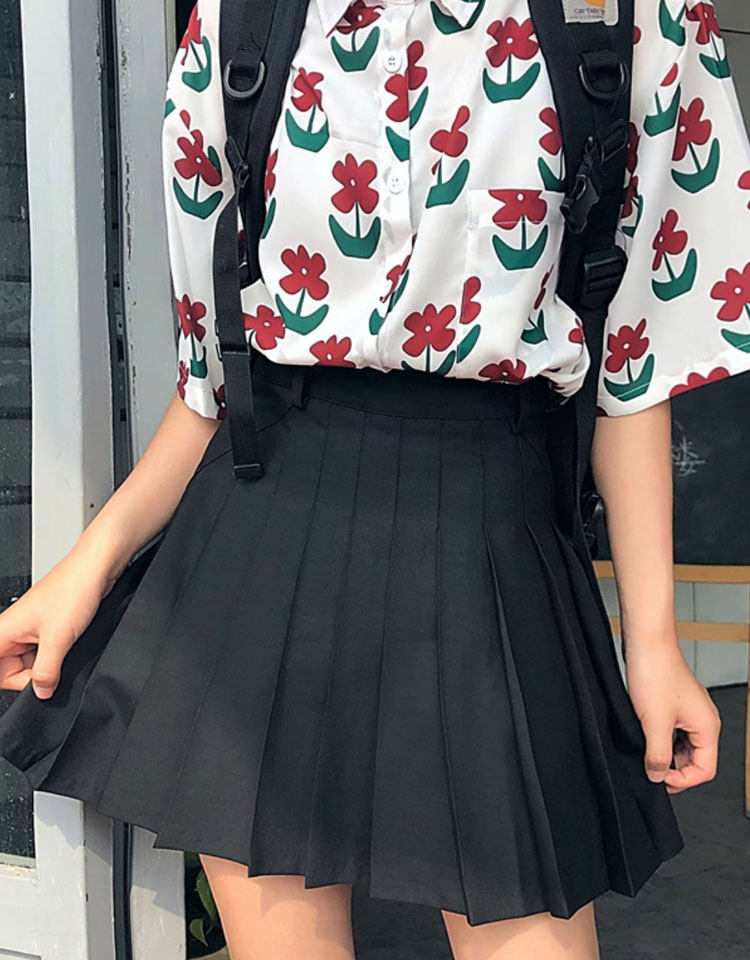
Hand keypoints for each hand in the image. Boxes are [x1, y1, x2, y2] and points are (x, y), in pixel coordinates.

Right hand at [0, 547, 109, 699]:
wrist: (96, 568)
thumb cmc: (73, 589)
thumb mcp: (58, 638)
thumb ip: (46, 672)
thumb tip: (41, 693)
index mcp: (2, 631)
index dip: (16, 682)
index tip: (36, 682)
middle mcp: (12, 630)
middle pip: (13, 671)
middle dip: (36, 674)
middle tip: (56, 665)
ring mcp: (31, 630)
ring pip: (33, 662)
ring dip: (51, 663)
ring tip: (66, 648)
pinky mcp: (49, 628)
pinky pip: (47, 652)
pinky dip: (59, 655)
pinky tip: (70, 646)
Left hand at [624, 637, 720, 793]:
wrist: (647, 644)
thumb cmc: (656, 672)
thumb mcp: (654, 722)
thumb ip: (657, 755)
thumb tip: (657, 776)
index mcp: (708, 727)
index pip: (705, 770)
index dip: (682, 780)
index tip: (659, 778)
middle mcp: (704, 720)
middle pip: (695, 760)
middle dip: (674, 769)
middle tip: (650, 769)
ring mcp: (690, 713)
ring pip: (682, 747)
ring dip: (666, 753)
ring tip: (646, 751)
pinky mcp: (676, 705)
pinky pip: (673, 733)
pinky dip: (661, 739)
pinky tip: (645, 736)